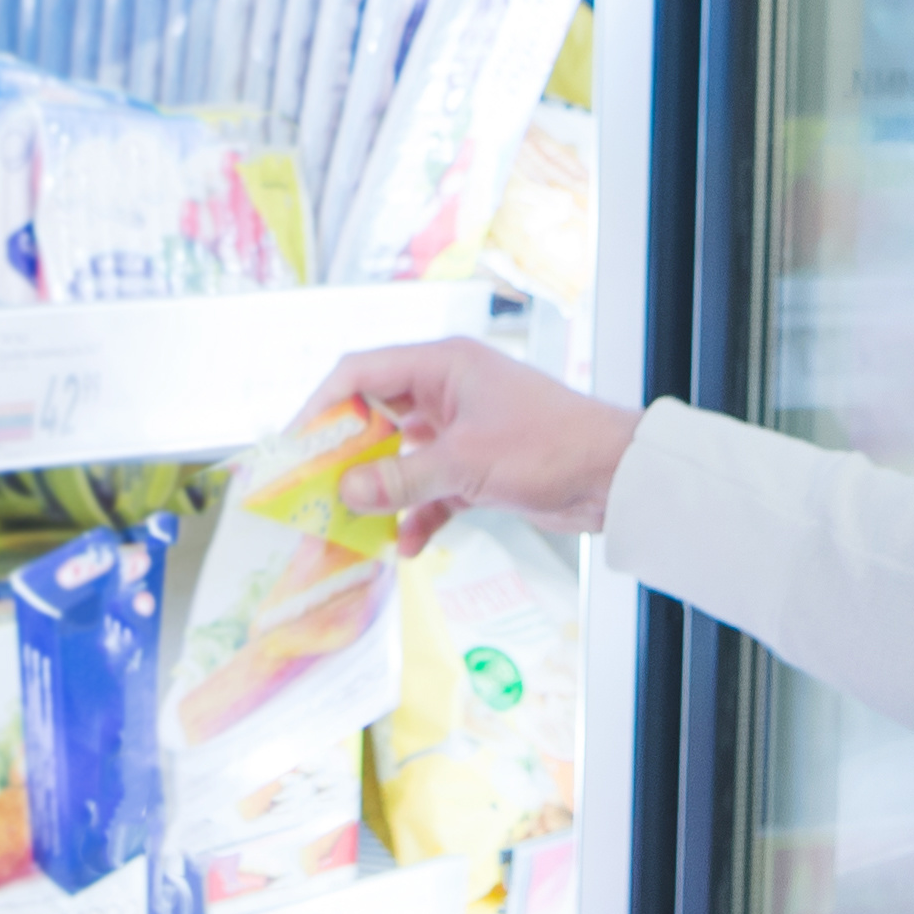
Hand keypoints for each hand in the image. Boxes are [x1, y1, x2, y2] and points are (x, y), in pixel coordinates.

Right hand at [327, 339, 637, 551]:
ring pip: (404, 458)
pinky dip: (419, 515)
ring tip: (353, 525)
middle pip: (377, 416)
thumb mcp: (466, 463)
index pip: (362, 372)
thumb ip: (401, 478)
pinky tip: (407, 546)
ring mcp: (465, 431)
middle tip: (315, 490)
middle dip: (348, 455)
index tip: (295, 443)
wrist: (617, 477)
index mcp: (443, 367)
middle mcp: (449, 392)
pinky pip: (433, 490)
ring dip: (383, 492)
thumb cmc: (548, 447)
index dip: (323, 404)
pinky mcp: (480, 468)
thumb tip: (344, 490)